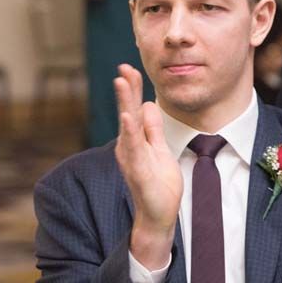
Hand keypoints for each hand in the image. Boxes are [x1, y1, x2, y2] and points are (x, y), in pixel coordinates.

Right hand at [113, 63, 181, 269]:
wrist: (158, 215)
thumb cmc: (158, 185)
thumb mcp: (159, 149)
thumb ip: (153, 129)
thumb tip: (147, 104)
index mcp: (135, 140)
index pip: (134, 109)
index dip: (132, 89)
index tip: (130, 67)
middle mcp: (129, 146)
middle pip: (128, 112)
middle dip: (126, 89)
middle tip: (123, 67)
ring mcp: (132, 158)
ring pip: (128, 126)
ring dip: (125, 103)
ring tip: (122, 82)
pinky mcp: (137, 170)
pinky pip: (133, 149)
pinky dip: (129, 132)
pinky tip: (127, 118)